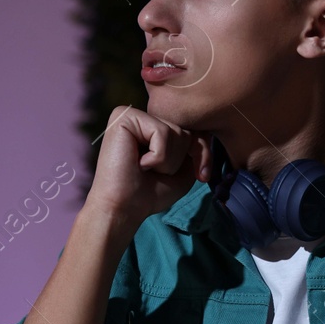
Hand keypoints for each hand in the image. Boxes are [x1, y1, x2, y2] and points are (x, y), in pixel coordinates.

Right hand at [83, 106, 211, 234]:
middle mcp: (140, 117)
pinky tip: (138, 163)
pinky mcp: (124, 118)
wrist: (122, 209)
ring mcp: (130, 114)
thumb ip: (195, 147)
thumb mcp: (184, 169)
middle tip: (153, 173)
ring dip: (167, 161)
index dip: (200, 153)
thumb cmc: (149, 194)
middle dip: (178, 159)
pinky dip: (158, 157)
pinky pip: (162, 132)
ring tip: (144, 169)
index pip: (190, 131)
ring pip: (176, 132)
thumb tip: (202, 130)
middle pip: (184, 131)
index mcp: (151, 128)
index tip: (202, 175)